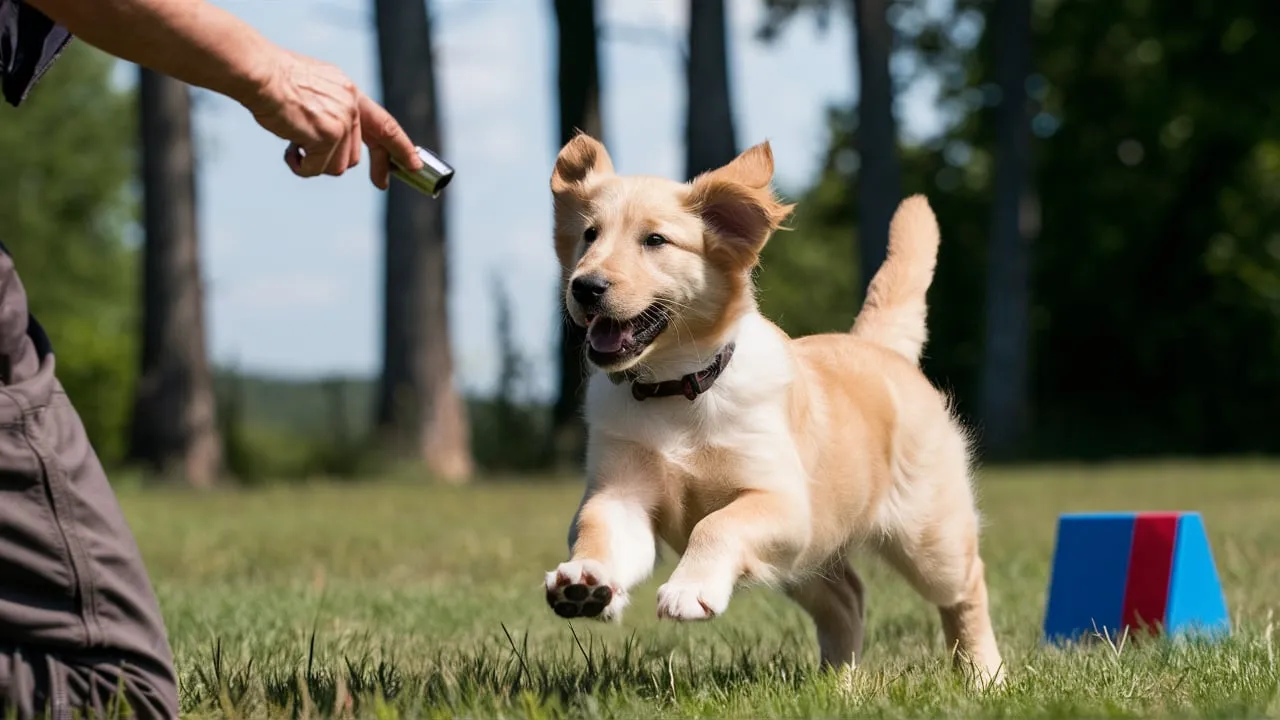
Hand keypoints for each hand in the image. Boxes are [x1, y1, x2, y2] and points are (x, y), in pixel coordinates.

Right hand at [240, 50, 421, 188]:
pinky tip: (288, 150)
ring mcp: (342, 123)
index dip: (401, 147)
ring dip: (313, 163)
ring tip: (292, 144)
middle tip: (327, 166)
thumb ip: (330, 107)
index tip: (413, 166)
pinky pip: (317, 170)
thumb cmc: (275, 80)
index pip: (384, 125)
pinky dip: (301, 167)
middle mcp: (351, 108)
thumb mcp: (314, 87)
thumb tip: (332, 137)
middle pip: (353, 156)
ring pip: (337, 166)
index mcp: (350, 93)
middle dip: (332, 161)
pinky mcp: (328, 137)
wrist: (260, 73)